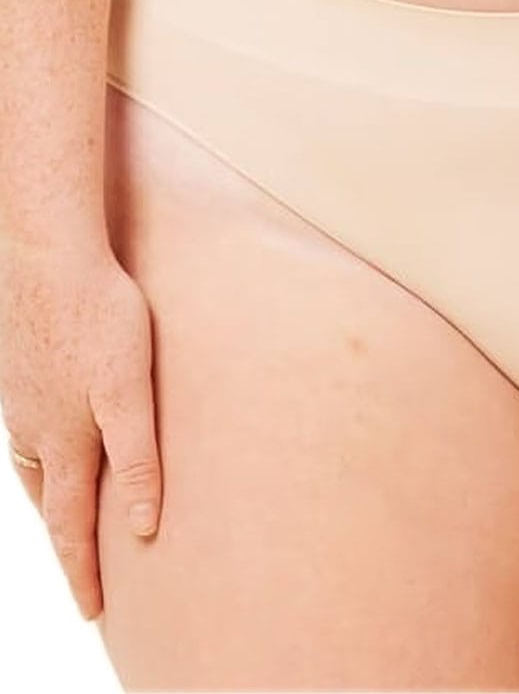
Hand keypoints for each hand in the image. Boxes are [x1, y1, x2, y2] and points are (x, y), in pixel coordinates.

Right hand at [0, 239, 161, 621]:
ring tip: (71, 516)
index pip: (74, 527)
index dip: (85, 571)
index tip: (94, 612)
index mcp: (65, 442)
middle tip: (84, 571)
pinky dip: (48, 455)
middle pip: (52, 502)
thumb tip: (143, 526)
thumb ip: (137, 457)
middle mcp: (36, 429)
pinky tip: (58, 440)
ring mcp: (24, 399)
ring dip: (56, 498)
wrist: (51, 257)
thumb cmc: (98, 319)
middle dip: (68, 541)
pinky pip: (34, 431)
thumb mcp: (129, 392)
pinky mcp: (25, 371)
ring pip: (39, 466)